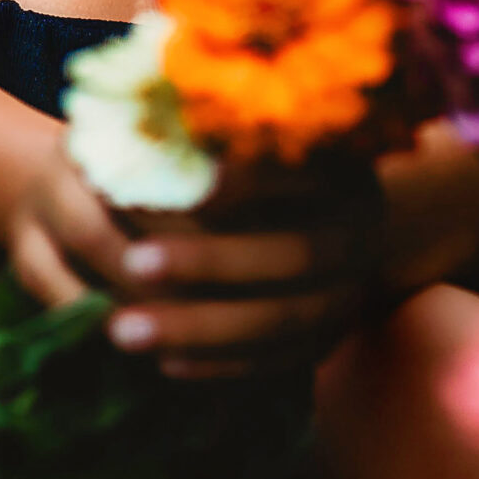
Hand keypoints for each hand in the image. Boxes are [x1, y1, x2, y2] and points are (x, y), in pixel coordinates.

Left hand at [8, 141, 383, 380]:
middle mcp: (356, 230)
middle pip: (293, 254)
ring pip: (281, 320)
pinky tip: (163, 361)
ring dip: (200, 329)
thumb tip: (138, 114)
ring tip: (122, 330)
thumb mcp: (260, 134)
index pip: (300, 173)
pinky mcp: (329, 337)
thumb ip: (213, 131)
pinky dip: (221, 363)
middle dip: (208, 262)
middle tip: (131, 263)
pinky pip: (276, 360)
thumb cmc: (269, 157)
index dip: (247, 181)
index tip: (184, 184)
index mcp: (344, 167)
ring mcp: (349, 291)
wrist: (344, 217)